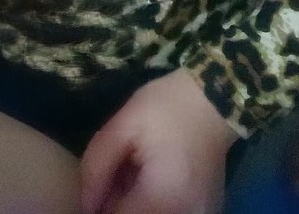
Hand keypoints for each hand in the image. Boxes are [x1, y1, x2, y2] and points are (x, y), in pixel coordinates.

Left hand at [79, 68, 238, 213]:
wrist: (214, 96)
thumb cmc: (167, 106)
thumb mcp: (124, 126)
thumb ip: (97, 166)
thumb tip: (84, 204)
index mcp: (162, 199)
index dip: (99, 205)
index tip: (98, 183)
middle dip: (117, 202)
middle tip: (118, 170)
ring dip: (135, 201)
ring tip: (134, 169)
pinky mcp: (205, 211)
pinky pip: (169, 212)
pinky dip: (153, 201)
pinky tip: (153, 177)